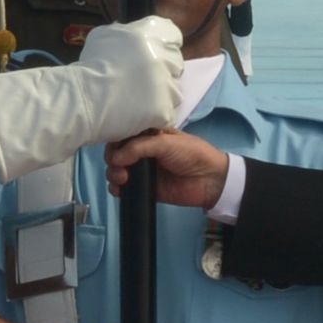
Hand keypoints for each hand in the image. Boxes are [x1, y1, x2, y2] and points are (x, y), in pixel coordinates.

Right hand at [0, 14, 183, 171]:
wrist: (81, 99)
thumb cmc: (89, 66)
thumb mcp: (104, 35)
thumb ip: (125, 32)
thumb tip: (131, 34)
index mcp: (153, 33)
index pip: (172, 36)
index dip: (161, 48)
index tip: (147, 59)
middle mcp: (165, 56)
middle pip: (175, 64)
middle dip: (161, 72)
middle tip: (138, 83)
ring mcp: (167, 84)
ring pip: (174, 90)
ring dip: (160, 96)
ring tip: (137, 102)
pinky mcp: (164, 110)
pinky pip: (166, 114)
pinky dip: (154, 117)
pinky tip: (137, 116)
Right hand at [105, 125, 228, 208]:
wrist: (210, 180)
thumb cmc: (191, 153)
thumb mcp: (166, 142)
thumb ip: (138, 147)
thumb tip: (115, 158)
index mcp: (150, 135)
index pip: (124, 134)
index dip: (115, 140)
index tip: (113, 147)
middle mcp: (144, 151)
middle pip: (117, 152)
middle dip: (112, 158)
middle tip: (118, 164)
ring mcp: (144, 171)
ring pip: (117, 170)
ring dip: (113, 173)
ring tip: (122, 177)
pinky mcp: (146, 188)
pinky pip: (125, 188)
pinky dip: (117, 188)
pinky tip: (120, 188)